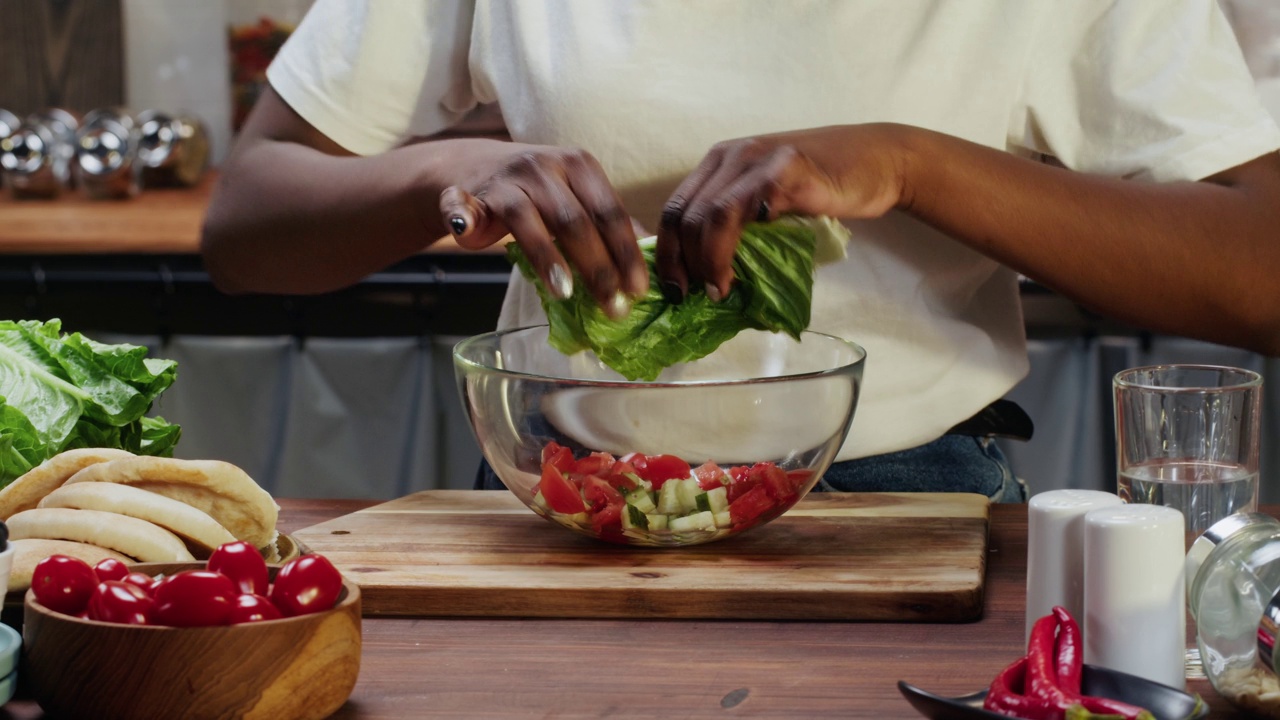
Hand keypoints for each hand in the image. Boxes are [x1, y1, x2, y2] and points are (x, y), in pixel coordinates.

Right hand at [438, 141, 647, 316]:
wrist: (474, 169)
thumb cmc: (535, 192)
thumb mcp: (575, 198)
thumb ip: (604, 222)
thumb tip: (649, 256)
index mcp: (580, 167)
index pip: (610, 212)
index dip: (626, 253)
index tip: (638, 289)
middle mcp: (547, 167)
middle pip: (576, 222)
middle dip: (597, 268)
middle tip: (612, 306)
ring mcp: (509, 179)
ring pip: (530, 221)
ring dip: (547, 258)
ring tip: (565, 292)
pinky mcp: (472, 194)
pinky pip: (467, 208)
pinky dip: (466, 220)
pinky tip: (470, 236)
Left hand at [656, 124, 909, 299]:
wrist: (880, 163)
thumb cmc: (829, 187)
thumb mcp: (773, 203)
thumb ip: (743, 225)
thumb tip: (711, 276)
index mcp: (721, 162)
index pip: (674, 207)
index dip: (665, 251)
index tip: (672, 286)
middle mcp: (730, 156)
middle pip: (680, 214)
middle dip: (677, 262)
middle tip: (689, 295)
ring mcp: (754, 160)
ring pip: (703, 215)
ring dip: (702, 262)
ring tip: (714, 291)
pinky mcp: (780, 172)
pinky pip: (733, 213)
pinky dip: (723, 252)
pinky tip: (730, 277)